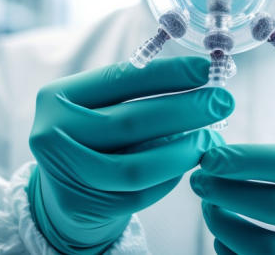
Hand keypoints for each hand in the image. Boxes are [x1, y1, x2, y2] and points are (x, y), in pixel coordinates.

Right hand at [27, 57, 232, 253]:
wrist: (63, 193)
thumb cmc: (95, 140)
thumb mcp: (105, 109)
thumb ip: (142, 96)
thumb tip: (205, 86)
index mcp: (57, 96)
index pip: (119, 78)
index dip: (167, 73)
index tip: (206, 68)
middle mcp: (51, 132)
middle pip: (130, 121)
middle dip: (184, 110)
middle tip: (223, 102)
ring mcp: (62, 173)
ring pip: (136, 166)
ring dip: (182, 152)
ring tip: (211, 140)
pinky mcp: (80, 206)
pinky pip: (138, 193)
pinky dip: (169, 178)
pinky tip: (187, 164)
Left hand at [191, 143, 274, 254]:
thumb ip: (271, 163)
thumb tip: (211, 161)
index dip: (246, 160)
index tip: (208, 159)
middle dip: (227, 193)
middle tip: (198, 183)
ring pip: (266, 249)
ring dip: (225, 228)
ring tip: (209, 210)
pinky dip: (235, 253)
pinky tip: (224, 238)